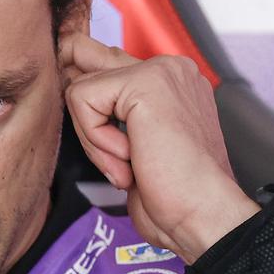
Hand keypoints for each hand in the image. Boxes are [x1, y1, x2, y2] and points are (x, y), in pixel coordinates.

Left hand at [60, 31, 259, 263]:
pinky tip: (130, 158)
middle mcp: (169, 69)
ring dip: (94, 139)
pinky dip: (95, 139)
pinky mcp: (144, 82)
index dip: (89, 96)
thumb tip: (71, 84)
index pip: (107, 63)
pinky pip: (82, 98)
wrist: (202, 215)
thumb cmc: (174, 195)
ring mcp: (159, 71)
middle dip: (84, 111)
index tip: (92, 122)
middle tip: (111, 147)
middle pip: (87, 57)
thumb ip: (111, 113)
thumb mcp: (134, 147)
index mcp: (171, 82)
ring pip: (81, 88)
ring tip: (129, 165)